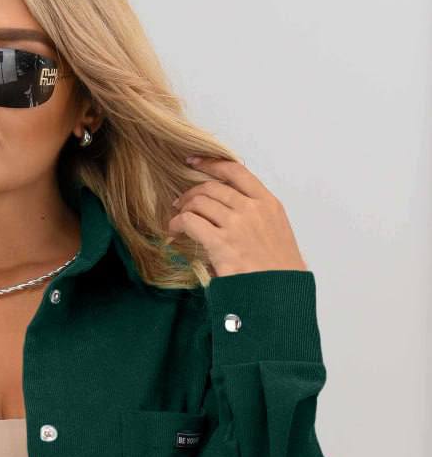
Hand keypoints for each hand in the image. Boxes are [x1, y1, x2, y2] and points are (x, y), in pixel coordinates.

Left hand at [167, 157, 307, 276]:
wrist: (282, 294)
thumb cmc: (280, 271)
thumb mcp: (277, 233)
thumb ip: (258, 217)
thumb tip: (232, 211)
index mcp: (268, 204)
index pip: (236, 171)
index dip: (212, 163)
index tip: (195, 162)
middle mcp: (252, 209)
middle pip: (212, 188)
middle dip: (192, 193)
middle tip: (181, 202)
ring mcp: (237, 225)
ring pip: (199, 202)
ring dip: (184, 209)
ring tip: (177, 219)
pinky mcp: (221, 243)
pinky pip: (190, 222)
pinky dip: (177, 224)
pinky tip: (174, 231)